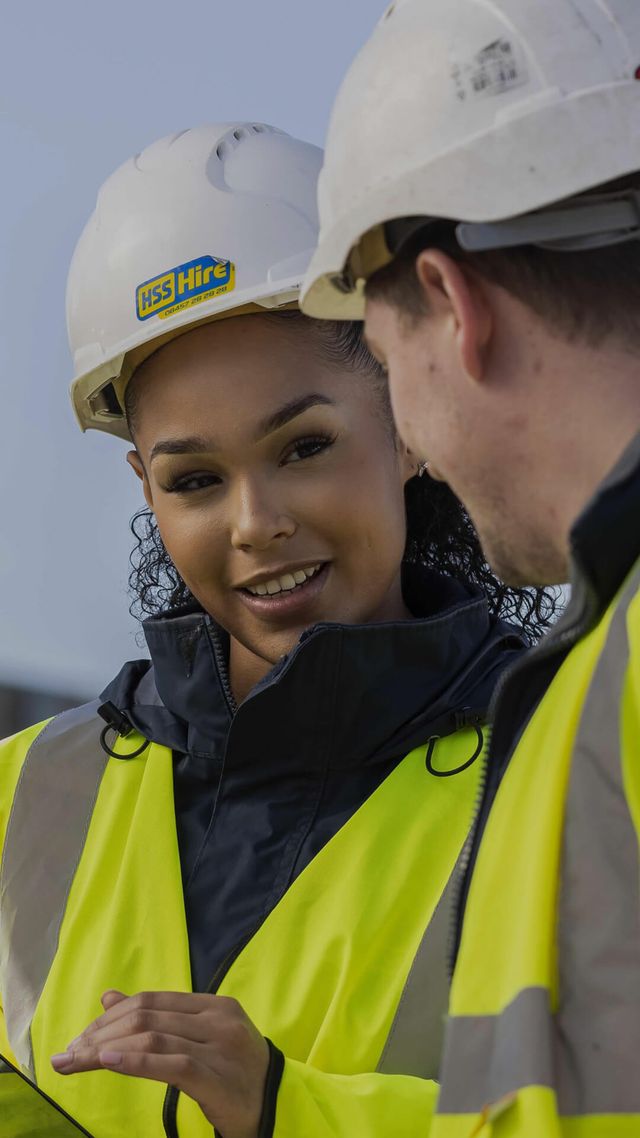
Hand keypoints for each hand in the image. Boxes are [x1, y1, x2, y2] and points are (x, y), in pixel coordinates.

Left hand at [51, 989, 269, 1137]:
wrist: (276, 1107)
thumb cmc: (234, 1073)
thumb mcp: (198, 1039)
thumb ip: (157, 1019)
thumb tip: (109, 997)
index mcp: (214, 1005)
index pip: (150, 1001)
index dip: (109, 1017)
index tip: (79, 1039)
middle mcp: (219, 1020)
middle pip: (146, 1018)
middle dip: (100, 1034)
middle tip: (67, 1055)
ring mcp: (221, 1048)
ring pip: (153, 1038)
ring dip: (106, 1049)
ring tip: (75, 1062)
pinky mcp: (218, 1079)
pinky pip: (171, 1064)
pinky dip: (135, 1062)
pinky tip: (108, 1063)